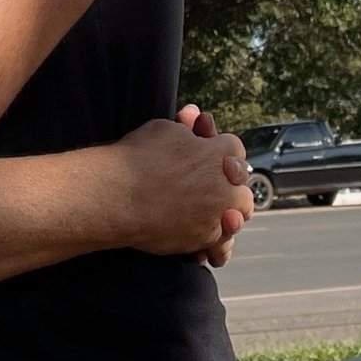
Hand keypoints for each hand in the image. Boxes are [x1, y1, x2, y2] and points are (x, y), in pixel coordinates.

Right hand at [110, 116, 252, 264]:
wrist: (116, 196)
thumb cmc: (136, 158)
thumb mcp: (162, 129)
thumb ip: (185, 127)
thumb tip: (193, 115)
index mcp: (221, 154)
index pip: (234, 150)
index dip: (218, 151)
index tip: (204, 155)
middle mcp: (226, 185)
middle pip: (243, 186)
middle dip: (231, 186)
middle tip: (211, 187)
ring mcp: (217, 214)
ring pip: (238, 216)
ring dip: (229, 214)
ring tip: (209, 214)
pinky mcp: (204, 239)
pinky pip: (220, 245)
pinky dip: (214, 244)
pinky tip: (202, 244)